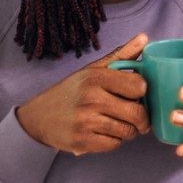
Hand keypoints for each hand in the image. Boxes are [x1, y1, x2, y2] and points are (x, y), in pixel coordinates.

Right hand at [16, 34, 150, 155]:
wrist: (38, 117)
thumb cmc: (72, 91)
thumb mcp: (93, 70)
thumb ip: (121, 55)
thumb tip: (144, 38)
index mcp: (96, 78)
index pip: (138, 85)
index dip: (142, 91)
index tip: (137, 94)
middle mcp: (91, 99)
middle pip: (137, 113)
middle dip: (142, 118)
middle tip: (138, 118)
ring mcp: (86, 122)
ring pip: (128, 132)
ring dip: (130, 131)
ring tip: (120, 124)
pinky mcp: (82, 142)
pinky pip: (115, 145)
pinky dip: (115, 141)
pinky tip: (106, 133)